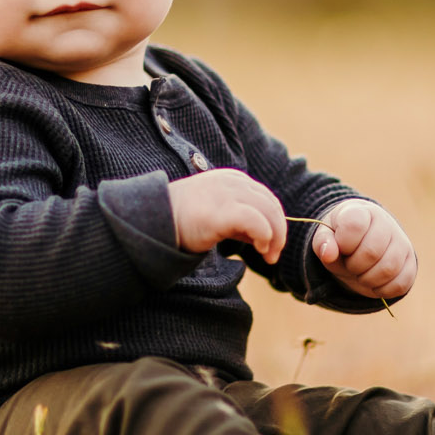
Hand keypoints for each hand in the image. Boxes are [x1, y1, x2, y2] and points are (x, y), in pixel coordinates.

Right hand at [167, 168, 287, 261]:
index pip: (266, 197)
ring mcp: (227, 195)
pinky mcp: (221, 212)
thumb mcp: (217, 211)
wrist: (156, 221)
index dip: (275, 221)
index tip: (271, 243)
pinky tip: (260, 248)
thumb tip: (264, 235)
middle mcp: (232, 182)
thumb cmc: (184, 220)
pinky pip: (256, 221)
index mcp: (232, 179)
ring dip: (275, 236)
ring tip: (268, 255)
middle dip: (279, 231)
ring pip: (269, 212)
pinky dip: (265, 236)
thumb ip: (240, 217)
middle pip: (271, 204)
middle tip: (273, 254)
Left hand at [313, 200, 415, 299]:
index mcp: (362, 211)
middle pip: (372, 252)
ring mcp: (402, 243)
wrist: (362, 242)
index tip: (342, 246)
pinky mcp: (411, 263)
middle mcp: (386, 223)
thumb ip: (323, 242)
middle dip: (354, 266)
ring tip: (360, 273)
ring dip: (368, 279)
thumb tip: (328, 254)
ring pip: (389, 269)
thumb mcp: (326, 237)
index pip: (354, 226)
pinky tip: (373, 282)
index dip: (343, 244)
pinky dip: (382, 290)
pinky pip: (400, 284)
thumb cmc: (341, 239)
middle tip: (350, 264)